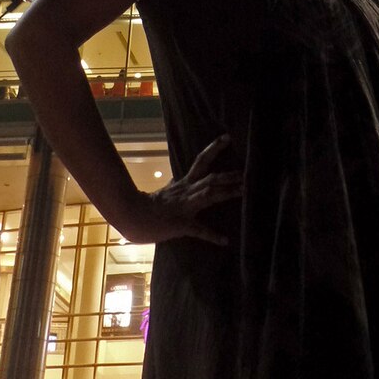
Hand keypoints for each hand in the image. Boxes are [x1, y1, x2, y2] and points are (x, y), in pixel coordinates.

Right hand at [119, 135, 242, 244]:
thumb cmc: (145, 207)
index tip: (227, 137)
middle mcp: (186, 192)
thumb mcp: (164, 193)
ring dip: (227, 193)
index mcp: (183, 184)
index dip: (214, 149)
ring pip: (208, 195)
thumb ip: (173, 187)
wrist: (131, 216)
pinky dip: (212, 235)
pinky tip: (225, 240)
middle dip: (230, 175)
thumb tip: (177, 181)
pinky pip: (198, 230)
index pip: (201, 161)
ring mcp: (184, 207)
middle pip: (211, 178)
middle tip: (248, 171)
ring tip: (245, 191)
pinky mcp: (181, 224)